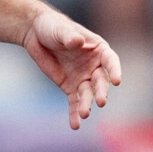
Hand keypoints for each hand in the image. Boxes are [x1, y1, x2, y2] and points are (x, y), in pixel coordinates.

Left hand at [22, 10, 121, 129]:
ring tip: (84, 114)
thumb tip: (78, 42)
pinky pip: (74, 102)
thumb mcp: (61, 29)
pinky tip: (75, 125)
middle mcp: (94, 65)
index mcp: (98, 49)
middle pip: (100, 81)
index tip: (116, 81)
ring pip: (87, 94)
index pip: (110, 61)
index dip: (114, 70)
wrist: (35, 33)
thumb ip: (70, 36)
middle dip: (101, 92)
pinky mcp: (69, 86)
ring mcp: (82, 77)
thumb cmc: (53, 26)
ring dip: (87, 104)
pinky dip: (74, 113)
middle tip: (100, 101)